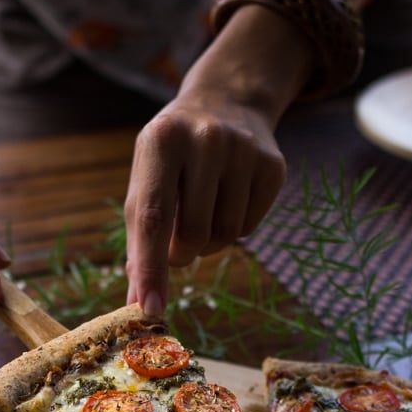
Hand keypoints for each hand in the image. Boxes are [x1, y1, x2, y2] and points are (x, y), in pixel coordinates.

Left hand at [124, 88, 285, 313]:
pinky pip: (249, 228)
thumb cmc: (172, 157)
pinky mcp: (273, 166)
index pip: (154, 217)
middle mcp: (206, 139)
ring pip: (225, 236)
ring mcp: (245, 150)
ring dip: (208, 244)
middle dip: (181, 255)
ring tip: (202, 216)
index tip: (149, 308)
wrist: (227, 103)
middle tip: (177, 245)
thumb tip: (138, 301)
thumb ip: (139, 239)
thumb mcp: (146, 181)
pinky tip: (227, 201)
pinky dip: (233, 229)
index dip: (151, 268)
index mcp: (162, 140)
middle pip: (193, 235)